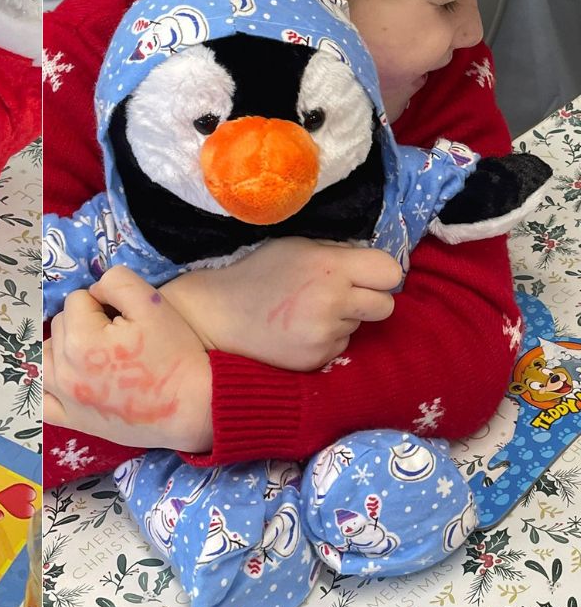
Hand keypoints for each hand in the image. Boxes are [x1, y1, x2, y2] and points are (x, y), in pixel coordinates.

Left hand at [44, 267, 213, 450]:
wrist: (197, 406)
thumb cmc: (176, 353)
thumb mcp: (153, 302)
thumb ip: (117, 282)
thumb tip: (94, 290)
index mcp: (81, 339)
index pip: (77, 300)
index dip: (102, 303)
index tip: (124, 319)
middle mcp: (65, 369)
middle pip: (60, 325)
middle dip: (83, 323)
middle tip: (116, 338)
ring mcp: (66, 398)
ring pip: (45, 356)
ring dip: (62, 347)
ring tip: (93, 353)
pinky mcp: (73, 421)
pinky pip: (41, 402)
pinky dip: (45, 387)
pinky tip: (62, 378)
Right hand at [159, 238, 399, 371]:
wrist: (217, 316)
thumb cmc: (256, 274)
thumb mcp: (295, 247)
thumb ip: (336, 253)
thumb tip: (369, 265)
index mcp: (329, 266)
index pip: (389, 272)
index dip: (379, 274)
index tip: (365, 277)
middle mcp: (333, 300)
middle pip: (385, 305)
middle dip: (368, 300)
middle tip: (340, 297)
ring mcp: (325, 333)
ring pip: (360, 326)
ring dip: (343, 320)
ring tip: (307, 313)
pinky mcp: (318, 358)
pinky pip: (340, 346)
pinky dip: (326, 339)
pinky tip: (298, 332)